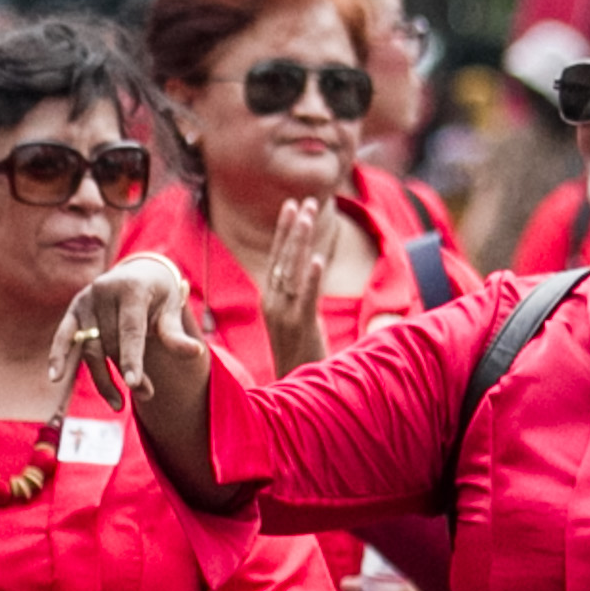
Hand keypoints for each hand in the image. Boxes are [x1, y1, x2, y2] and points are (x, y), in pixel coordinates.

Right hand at [57, 251, 202, 405]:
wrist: (138, 271)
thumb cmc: (159, 295)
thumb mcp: (171, 308)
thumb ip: (176, 333)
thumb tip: (195, 354)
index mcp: (132, 288)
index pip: (131, 330)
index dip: (133, 358)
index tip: (134, 385)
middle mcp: (104, 290)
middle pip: (112, 344)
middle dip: (128, 372)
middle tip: (147, 394)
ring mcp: (86, 300)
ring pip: (91, 349)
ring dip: (104, 379)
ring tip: (119, 405)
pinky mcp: (74, 309)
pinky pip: (64, 337)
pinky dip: (59, 357)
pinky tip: (55, 378)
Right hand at [258, 194, 337, 368]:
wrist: (293, 389)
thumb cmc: (300, 358)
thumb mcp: (297, 323)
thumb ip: (300, 299)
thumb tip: (310, 274)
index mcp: (271, 301)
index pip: (277, 258)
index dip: (284, 232)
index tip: (292, 206)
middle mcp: (273, 304)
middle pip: (283, 258)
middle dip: (294, 228)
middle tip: (305, 201)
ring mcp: (285, 315)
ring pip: (292, 271)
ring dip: (301, 241)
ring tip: (310, 216)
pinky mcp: (299, 327)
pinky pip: (306, 297)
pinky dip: (311, 277)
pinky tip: (318, 259)